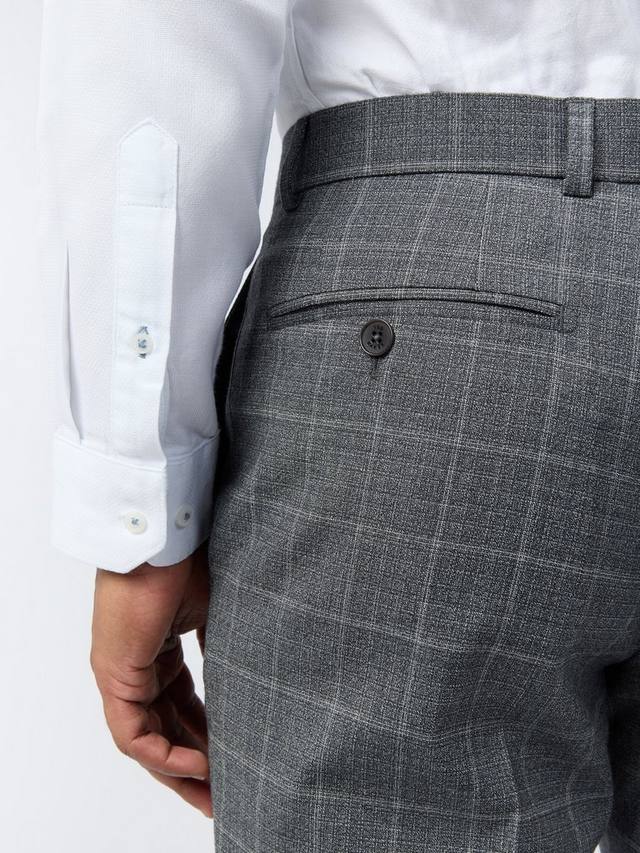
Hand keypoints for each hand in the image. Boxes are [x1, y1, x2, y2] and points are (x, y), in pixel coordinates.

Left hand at [90, 540, 212, 816]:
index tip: (234, 757)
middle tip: (223, 792)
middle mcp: (136, 667)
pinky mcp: (116, 675)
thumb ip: (224, 651)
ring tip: (213, 794)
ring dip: (179, 771)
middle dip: (193, 765)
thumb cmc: (191, 560)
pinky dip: (164, 755)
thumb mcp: (217, 614)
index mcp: (159, 651)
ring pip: (147, 739)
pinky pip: (133, 734)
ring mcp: (122, 673)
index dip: (207, 735)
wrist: (168, 534)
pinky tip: (198, 766)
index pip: (180, 706)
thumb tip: (250, 679)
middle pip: (163, 730)